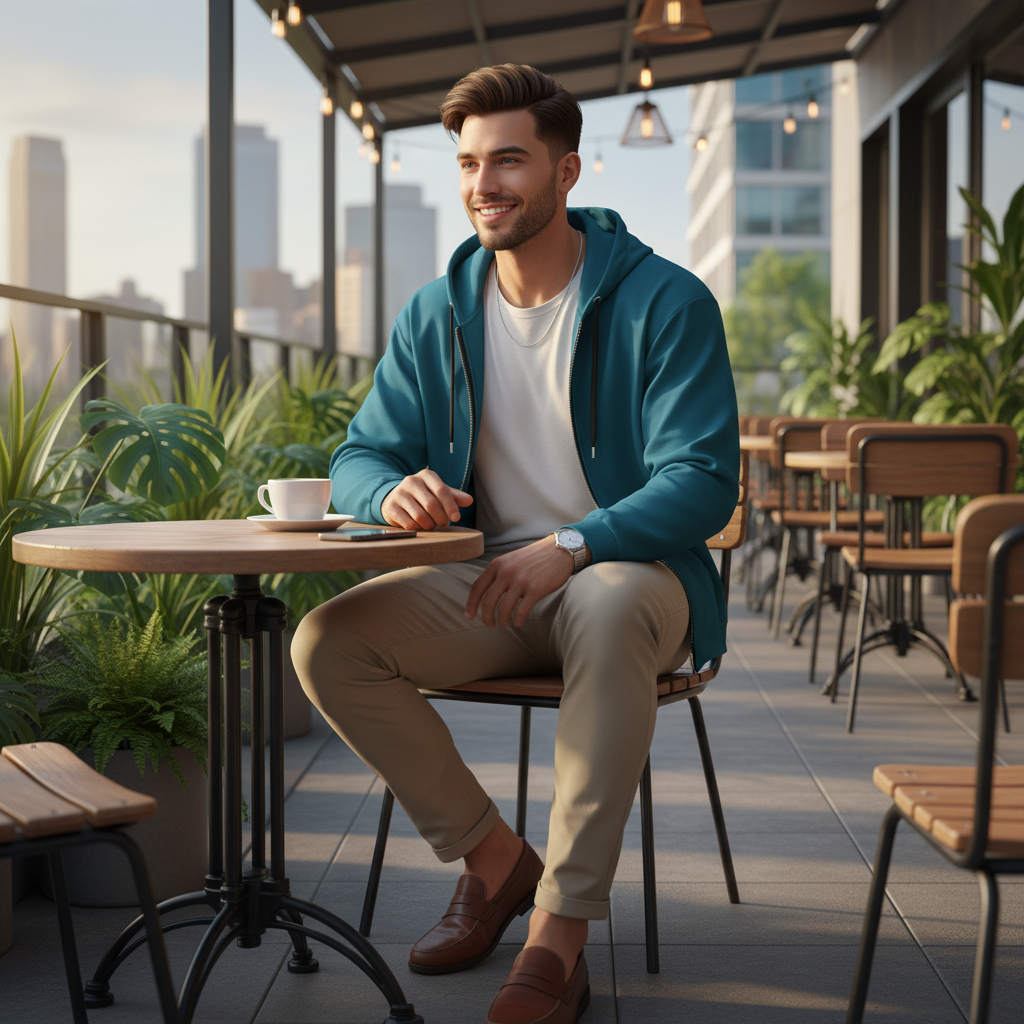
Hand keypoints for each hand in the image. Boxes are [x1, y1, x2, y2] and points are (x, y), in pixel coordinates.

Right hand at [381, 469, 472, 529]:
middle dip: (441, 518)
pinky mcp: (391, 507)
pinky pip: (409, 523)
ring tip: (431, 525)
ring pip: (420, 516)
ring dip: (429, 525)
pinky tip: (419, 526)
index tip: (456, 518)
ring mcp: (399, 493)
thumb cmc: (423, 496)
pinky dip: (418, 528)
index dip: (451, 506)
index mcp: (426, 475)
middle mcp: (411, 481)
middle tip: (443, 523)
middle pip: (432, 505)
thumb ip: (454, 496)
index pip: (442, 490)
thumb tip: (469, 500)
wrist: (395, 498)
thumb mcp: (438, 492)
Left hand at [465, 535, 587, 627]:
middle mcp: (506, 572)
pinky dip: (517, 621)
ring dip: (503, 621)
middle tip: (490, 625)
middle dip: (486, 618)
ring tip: (506, 623)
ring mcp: (521, 581)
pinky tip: (518, 621)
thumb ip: (498, 574)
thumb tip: (486, 596)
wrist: (559, 550)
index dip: (470, 605)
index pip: (477, 588)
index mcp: (497, 564)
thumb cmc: (534, 558)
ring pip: (503, 610)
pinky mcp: (535, 590)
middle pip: (487, 602)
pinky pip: (521, 612)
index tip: (469, 616)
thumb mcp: (510, 560)